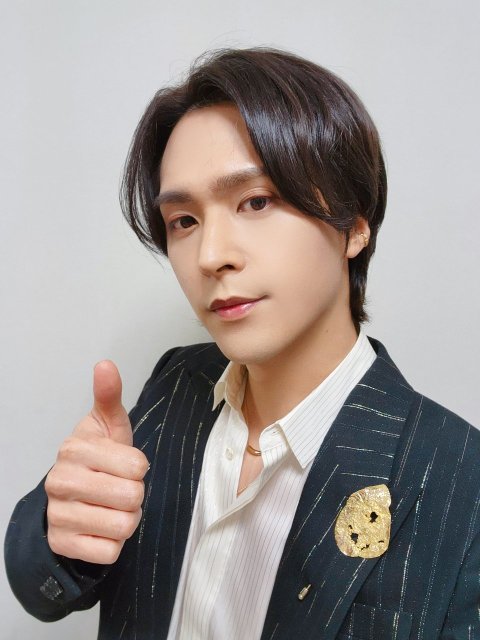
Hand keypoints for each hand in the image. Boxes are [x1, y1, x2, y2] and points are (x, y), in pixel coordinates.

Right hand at [45, 361, 148, 563]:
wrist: (70, 496)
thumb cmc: (98, 458)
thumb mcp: (107, 425)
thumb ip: (109, 396)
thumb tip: (105, 364)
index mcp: (75, 449)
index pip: (137, 466)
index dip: (139, 468)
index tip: (125, 466)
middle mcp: (61, 481)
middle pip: (132, 497)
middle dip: (135, 495)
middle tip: (120, 488)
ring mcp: (59, 515)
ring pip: (124, 526)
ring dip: (127, 521)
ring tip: (112, 508)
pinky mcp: (63, 545)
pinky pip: (110, 552)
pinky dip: (113, 544)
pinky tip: (101, 528)